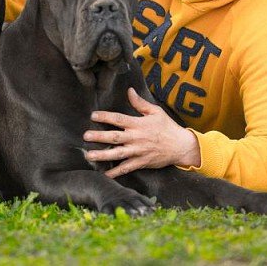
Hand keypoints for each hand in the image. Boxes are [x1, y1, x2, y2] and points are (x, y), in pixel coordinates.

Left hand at [83, 87, 199, 178]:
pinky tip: (105, 174)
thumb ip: (140, 103)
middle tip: (86, 136)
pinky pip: (126, 168)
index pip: (119, 119)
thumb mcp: (155, 111)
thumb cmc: (167, 127)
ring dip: (103, 155)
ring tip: (89, 156)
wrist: (181, 146)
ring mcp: (138, 151)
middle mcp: (136, 138)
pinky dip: (116, 172)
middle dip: (99, 137)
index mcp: (138, 124)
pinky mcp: (141, 162)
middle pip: (114, 137)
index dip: (105, 117)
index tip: (93, 116)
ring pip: (118, 154)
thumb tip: (129, 91)